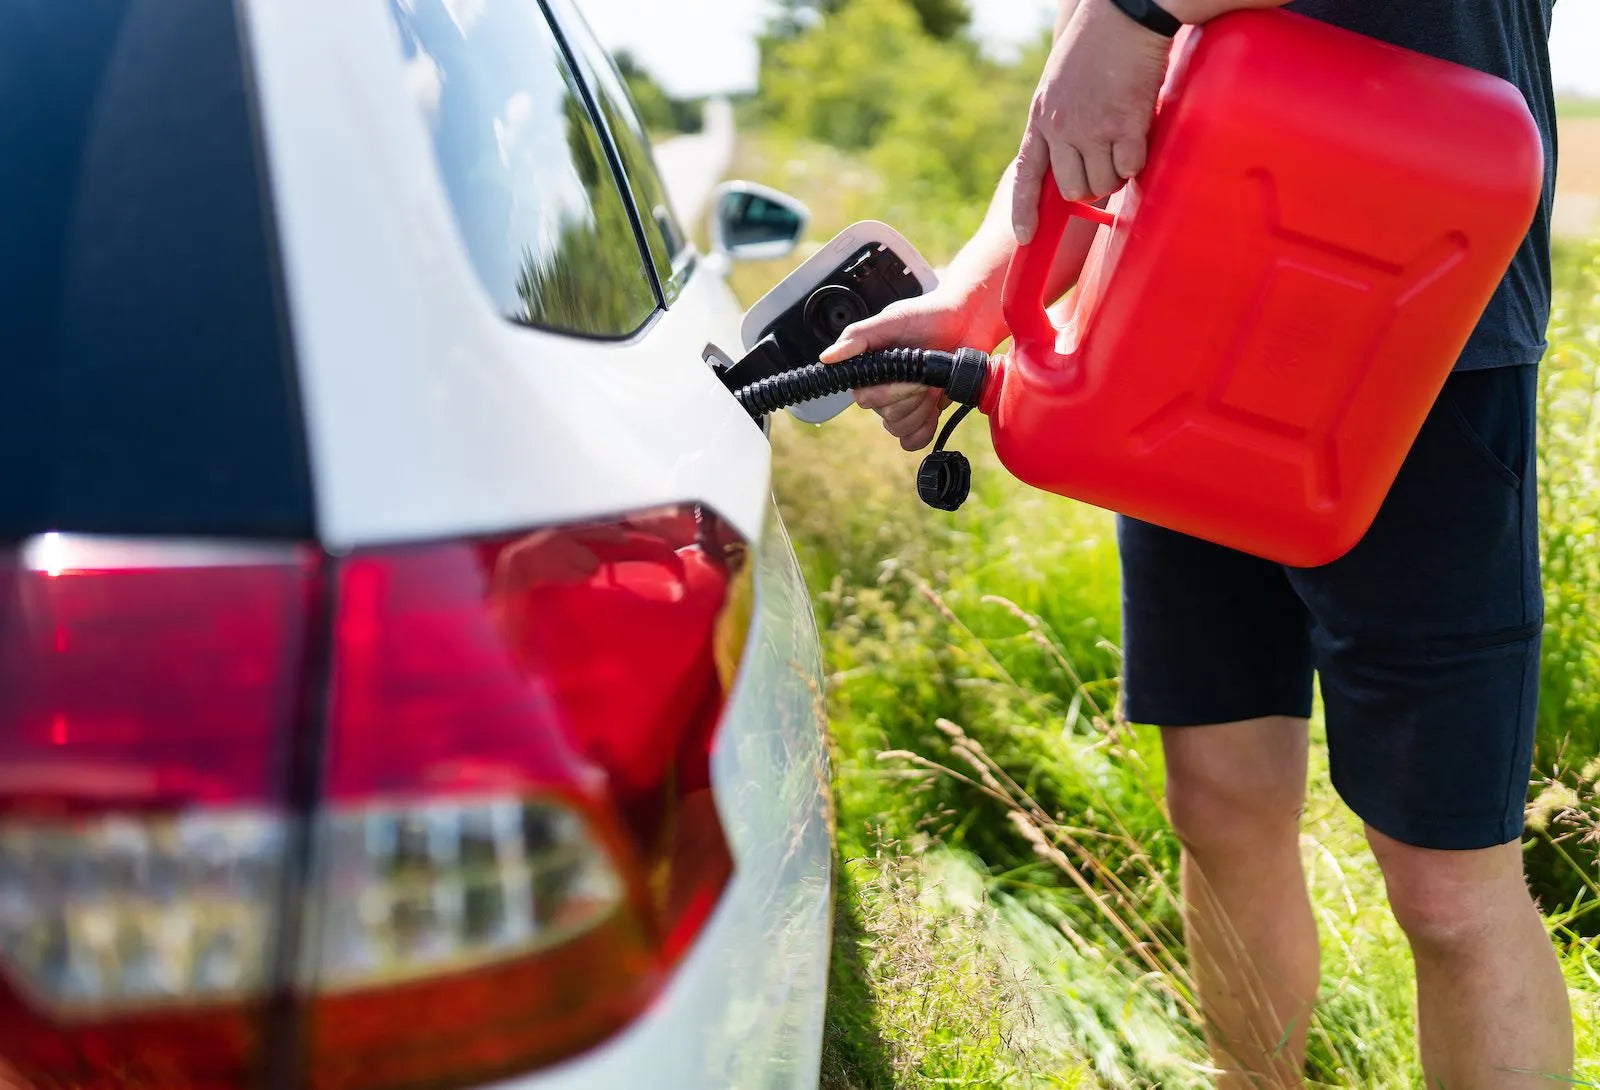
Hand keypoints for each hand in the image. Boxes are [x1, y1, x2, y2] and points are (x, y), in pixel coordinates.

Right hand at [819, 287, 991, 451]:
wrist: (969, 321)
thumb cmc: (930, 314)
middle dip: (912, 398)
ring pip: (899, 429)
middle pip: (885, 416)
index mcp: (870, 369)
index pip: (864, 398)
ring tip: (936, 385)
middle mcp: (882, 389)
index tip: (911, 375)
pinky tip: (935, 411)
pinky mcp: (924, 414)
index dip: (890, 392)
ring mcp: (904, 404)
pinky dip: (924, 430)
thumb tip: (826, 357)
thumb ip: (858, 337)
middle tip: (929, 377)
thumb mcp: (893, 319)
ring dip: (922, 411)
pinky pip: (912, 440)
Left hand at [1011, 0, 1171, 242]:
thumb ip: (1060, 122)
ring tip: (1123, 143)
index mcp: (1041, 118)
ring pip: (1102, 184)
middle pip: (1072, 190)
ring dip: (1115, 174)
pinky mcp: (1125, 126)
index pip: (1026, 175)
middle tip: (1105, 164)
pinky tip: (1138, 135)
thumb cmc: (1095, 46)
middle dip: (1089, 187)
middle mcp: (1062, 129)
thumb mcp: (1059, 86)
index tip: (1025, 236)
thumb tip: (1071, 159)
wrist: (1123, 15)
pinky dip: (1137, 160)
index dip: (1024, 210)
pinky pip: (1130, 168)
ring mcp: (1092, 129)